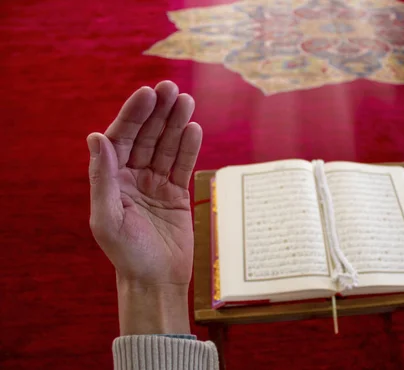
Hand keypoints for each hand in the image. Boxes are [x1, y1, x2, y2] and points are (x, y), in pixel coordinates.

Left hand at [87, 81, 201, 333]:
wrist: (156, 280)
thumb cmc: (126, 253)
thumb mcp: (107, 217)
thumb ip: (102, 178)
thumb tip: (96, 137)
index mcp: (112, 179)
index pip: (122, 138)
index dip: (135, 115)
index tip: (148, 93)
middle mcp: (133, 176)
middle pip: (147, 137)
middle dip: (159, 112)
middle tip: (172, 88)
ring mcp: (156, 184)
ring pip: (167, 147)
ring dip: (176, 124)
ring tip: (187, 101)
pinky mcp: (176, 194)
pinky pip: (183, 165)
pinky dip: (189, 147)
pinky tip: (194, 128)